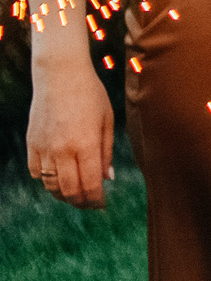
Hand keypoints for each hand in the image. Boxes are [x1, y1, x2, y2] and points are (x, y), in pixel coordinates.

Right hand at [27, 45, 113, 209]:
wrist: (60, 76)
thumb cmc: (91, 95)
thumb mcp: (107, 120)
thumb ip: (106, 151)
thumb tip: (108, 177)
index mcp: (86, 144)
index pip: (91, 184)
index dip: (96, 200)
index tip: (102, 205)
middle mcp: (63, 150)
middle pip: (70, 191)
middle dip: (81, 202)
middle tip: (89, 203)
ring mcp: (44, 148)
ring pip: (51, 186)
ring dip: (63, 194)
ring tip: (75, 193)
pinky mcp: (32, 145)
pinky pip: (36, 173)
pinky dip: (46, 180)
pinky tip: (58, 176)